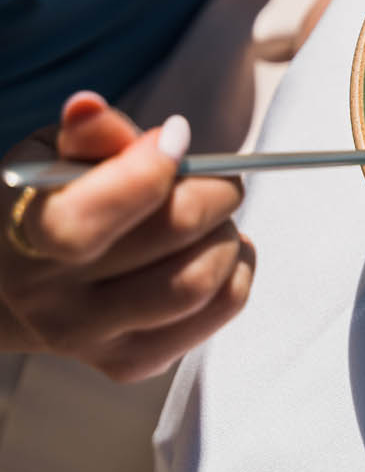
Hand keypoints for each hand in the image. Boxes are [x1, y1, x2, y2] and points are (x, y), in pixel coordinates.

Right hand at [0, 92, 254, 381]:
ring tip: (215, 216)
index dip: (149, 170)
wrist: (14, 282)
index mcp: (26, 236)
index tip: (176, 136)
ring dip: (229, 236)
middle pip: (169, 236)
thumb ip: (84, 134)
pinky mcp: (129, 362)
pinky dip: (236, 276)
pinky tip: (220, 250)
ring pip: (198, 283)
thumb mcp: (51, 154)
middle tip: (217, 176)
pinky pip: (213, 317)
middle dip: (214, 190)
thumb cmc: (46, 200)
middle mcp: (53, 299)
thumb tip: (90, 109)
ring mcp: (91, 339)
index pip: (87, 221)